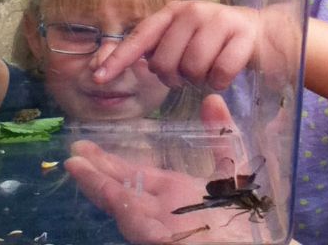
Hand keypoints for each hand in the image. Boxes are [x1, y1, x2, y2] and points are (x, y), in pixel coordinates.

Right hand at [65, 95, 270, 243]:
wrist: (254, 244)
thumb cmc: (244, 215)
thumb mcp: (233, 171)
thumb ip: (222, 137)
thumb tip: (213, 98)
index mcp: (172, 193)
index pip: (133, 177)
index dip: (109, 164)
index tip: (88, 148)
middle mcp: (159, 209)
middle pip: (120, 188)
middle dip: (95, 171)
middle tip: (73, 152)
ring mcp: (160, 226)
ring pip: (122, 204)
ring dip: (98, 185)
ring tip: (74, 165)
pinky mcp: (166, 240)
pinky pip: (139, 223)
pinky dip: (122, 207)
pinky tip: (105, 190)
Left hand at [93, 0, 299, 91]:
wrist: (261, 31)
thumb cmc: (214, 40)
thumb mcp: (183, 38)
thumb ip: (158, 48)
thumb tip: (122, 65)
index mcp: (173, 12)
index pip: (140, 37)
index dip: (120, 59)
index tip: (99, 78)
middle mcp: (193, 12)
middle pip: (165, 63)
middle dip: (174, 78)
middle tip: (188, 73)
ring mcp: (219, 21)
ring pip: (192, 70)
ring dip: (198, 80)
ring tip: (207, 71)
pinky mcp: (243, 35)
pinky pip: (219, 75)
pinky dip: (220, 82)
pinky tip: (225, 73)